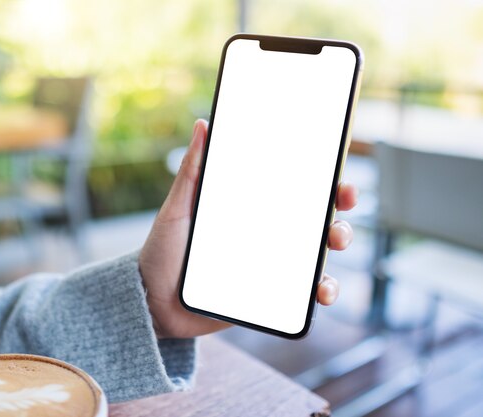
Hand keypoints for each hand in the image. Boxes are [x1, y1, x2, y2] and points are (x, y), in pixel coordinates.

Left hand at [139, 119, 356, 338]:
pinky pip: (304, 293)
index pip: (289, 189)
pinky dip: (323, 289)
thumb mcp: (176, 209)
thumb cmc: (162, 252)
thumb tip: (203, 125)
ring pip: (317, 253)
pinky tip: (322, 290)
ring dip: (338, 242)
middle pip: (313, 217)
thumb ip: (191, 172)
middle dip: (338, 206)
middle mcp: (264, 235)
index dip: (318, 177)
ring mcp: (270, 265)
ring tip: (334, 242)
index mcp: (247, 211)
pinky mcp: (270, 296)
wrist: (153, 303)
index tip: (335, 166)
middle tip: (343, 199)